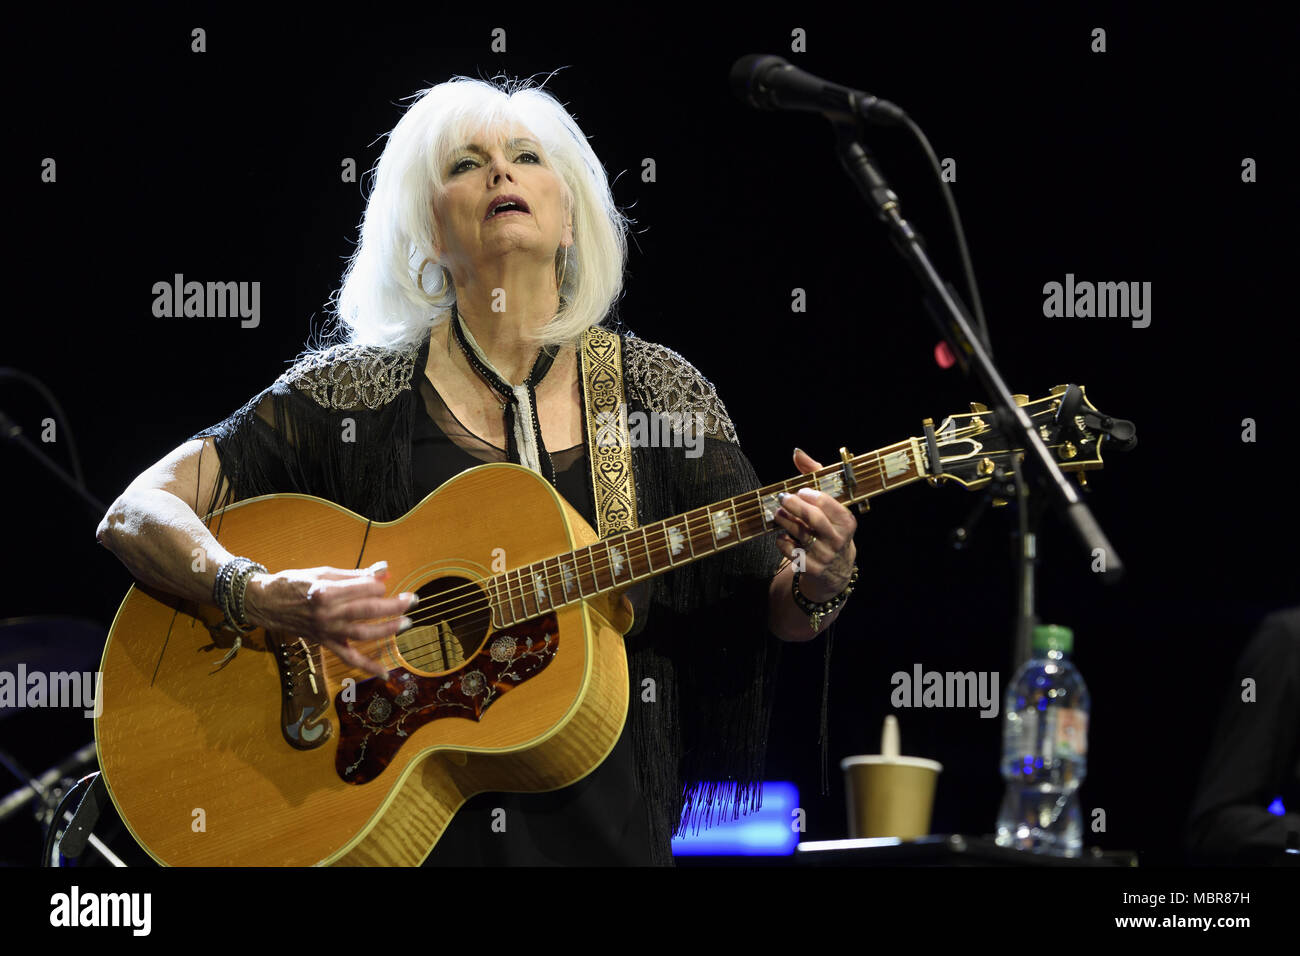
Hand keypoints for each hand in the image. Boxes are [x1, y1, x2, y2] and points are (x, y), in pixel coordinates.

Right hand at [244, 560, 416, 677]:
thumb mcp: (325, 572)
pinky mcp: (326, 643)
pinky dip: (367, 666)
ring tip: (406, 623)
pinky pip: (349, 658)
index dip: (378, 584)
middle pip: (368, 610)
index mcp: (326, 592)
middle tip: (413, 600)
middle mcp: (327, 614)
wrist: (266, 603)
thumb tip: (385, 570)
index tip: (383, 580)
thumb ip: (356, 575)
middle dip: (393, 605)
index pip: (364, 589)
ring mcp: (327, 631)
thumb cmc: (295, 583)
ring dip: (388, 630)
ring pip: (363, 633)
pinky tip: (386, 673)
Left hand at [773, 448, 857, 601]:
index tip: (800, 491)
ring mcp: (824, 556)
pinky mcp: (810, 568)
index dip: (810, 495)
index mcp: (847, 522)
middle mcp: (838, 539)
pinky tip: (783, 534)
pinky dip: (781, 540)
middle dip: (793, 505)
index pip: (827, 503)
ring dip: (784, 520)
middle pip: (813, 518)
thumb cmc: (830, 528)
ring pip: (799, 534)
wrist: (835, 570)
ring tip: (778, 513)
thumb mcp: (831, 504)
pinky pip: (789, 550)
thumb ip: (816, 475)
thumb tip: (797, 452)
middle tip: (782, 498)